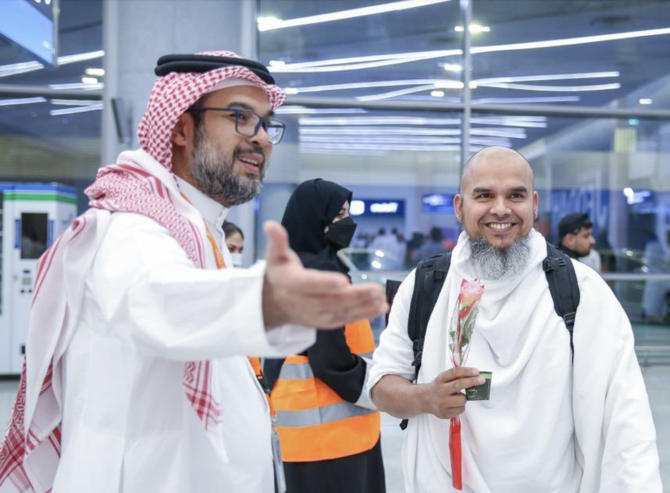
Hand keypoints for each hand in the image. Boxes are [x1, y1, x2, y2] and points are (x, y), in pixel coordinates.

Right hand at [262, 221, 387, 329]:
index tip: (343, 281)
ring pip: (342, 311)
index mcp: (292, 284)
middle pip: (332, 300)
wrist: (275, 304)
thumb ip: (277, 240)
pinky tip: (380, 308)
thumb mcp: (275, 255)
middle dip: (355, 296)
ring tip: (381, 297)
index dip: (326, 283)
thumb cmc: (280, 274)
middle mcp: (304, 303)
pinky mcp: (326, 321)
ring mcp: (316, 315)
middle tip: (375, 289)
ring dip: (364, 305)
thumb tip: (269, 224)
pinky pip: (347, 319)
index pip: (310, 284)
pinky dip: (364, 314)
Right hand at [421, 367, 483, 418]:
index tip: (476, 371)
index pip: (454, 373)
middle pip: (458, 385)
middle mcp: (440, 390)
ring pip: (462, 400)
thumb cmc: (438, 387)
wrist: (424, 400)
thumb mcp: (443, 379)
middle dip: (472, 382)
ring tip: (459, 397)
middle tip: (482, 380)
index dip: (466, 371)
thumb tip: (475, 376)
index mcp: (440, 379)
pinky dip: (461, 406)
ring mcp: (442, 403)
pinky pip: (461, 409)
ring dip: (465, 398)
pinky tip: (455, 404)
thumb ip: (455, 377)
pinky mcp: (445, 413)